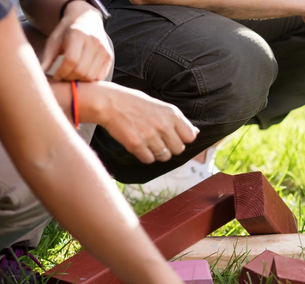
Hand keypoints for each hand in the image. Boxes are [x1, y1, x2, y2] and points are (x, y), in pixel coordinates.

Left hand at [41, 1, 112, 81]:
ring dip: (79, 81)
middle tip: (63, 78)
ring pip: (91, 76)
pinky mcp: (109, 57)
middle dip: (70, 78)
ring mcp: (104, 50)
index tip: (56, 76)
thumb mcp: (54, 40)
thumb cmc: (67, 32)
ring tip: (71, 77)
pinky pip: (99, 76)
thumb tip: (41, 75)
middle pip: (82, 70)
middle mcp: (94, 41)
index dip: (62, 72)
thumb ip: (48, 57)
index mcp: (78, 34)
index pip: (71, 60)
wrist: (86, 20)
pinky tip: (81, 75)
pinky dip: (89, 80)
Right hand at [84, 82, 198, 163]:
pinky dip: (145, 156)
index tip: (174, 136)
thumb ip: (177, 121)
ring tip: (148, 142)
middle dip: (170, 148)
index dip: (183, 139)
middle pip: (179, 149)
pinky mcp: (136, 145)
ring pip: (165, 157)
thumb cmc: (134, 103)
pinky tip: (139, 146)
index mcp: (172, 114)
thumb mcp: (160, 106)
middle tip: (159, 141)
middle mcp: (164, 125)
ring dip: (158, 153)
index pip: (190, 136)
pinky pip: (149, 160)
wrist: (108, 102)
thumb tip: (196, 133)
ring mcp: (150, 136)